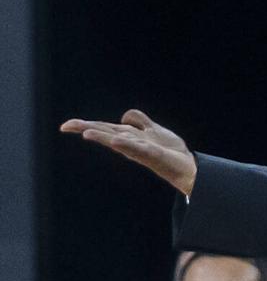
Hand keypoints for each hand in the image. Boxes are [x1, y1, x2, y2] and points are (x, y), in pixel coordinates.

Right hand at [60, 109, 196, 194]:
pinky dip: (126, 144)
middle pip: (106, 132)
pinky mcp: (152, 154)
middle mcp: (131, 143)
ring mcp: (140, 149)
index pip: (104, 128)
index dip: (85, 125)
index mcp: (128, 136)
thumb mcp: (152, 129)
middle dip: (86, 128)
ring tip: (86, 133)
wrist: (186, 165)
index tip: (65, 126)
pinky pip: (138, 148)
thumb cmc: (168, 149)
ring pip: (118, 140)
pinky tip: (116, 141)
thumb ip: (139, 121)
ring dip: (102, 136)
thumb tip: (124, 116)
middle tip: (66, 126)